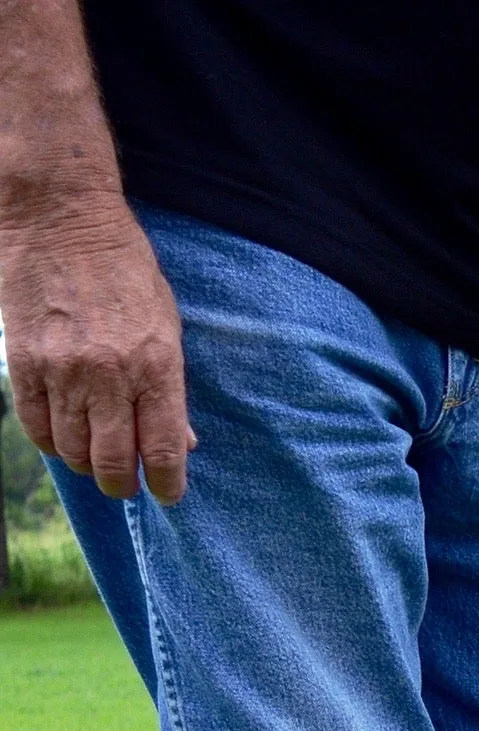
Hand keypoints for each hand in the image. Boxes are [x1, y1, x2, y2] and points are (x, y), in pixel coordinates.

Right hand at [0, 197, 193, 502]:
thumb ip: (172, 389)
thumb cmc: (125, 272)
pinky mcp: (24, 361)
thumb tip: (183, 443)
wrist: (60, 220)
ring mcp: (62, 370)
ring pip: (73, 451)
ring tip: (96, 460)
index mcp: (155, 368)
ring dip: (87, 466)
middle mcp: (109, 376)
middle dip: (123, 485)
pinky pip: (35, 425)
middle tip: (127, 484)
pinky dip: (51, 443)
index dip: (167, 484)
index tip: (169, 493)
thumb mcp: (167, 327)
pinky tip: (63, 439)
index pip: (163, 449)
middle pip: (114, 462)